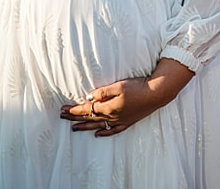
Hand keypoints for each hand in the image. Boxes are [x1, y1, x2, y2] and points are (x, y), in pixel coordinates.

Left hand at [60, 58, 194, 135]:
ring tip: (74, 128)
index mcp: (108, 107)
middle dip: (75, 118)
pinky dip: (104, 132)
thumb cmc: (137, 87)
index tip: (63, 109)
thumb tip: (88, 98)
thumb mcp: (117, 86)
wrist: (157, 94)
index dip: (74, 110)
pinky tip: (97, 134)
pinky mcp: (128, 121)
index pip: (87, 109)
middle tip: (62, 117)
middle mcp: (113, 116)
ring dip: (85, 126)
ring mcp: (121, 120)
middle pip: (90, 118)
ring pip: (99, 125)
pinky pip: (113, 130)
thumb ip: (102, 92)